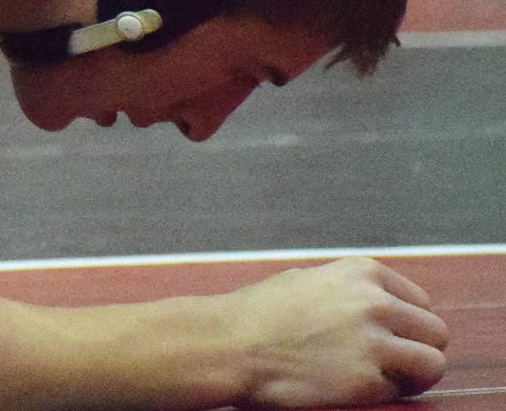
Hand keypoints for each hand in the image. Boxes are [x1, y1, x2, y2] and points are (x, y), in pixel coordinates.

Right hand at [231, 257, 447, 405]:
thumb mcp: (309, 280)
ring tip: (386, 379)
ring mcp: (373, 341)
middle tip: (392, 363)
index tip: (390, 337)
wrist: (229, 345)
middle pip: (436, 332)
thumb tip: (379, 303)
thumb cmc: (259, 314)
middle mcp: (374, 302)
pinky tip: (355, 387)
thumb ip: (349, 289)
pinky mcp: (366, 380)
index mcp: (362, 272)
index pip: (421, 302)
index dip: (407, 325)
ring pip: (433, 363)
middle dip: (418, 349)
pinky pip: (402, 391)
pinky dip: (385, 393)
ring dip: (414, 375)